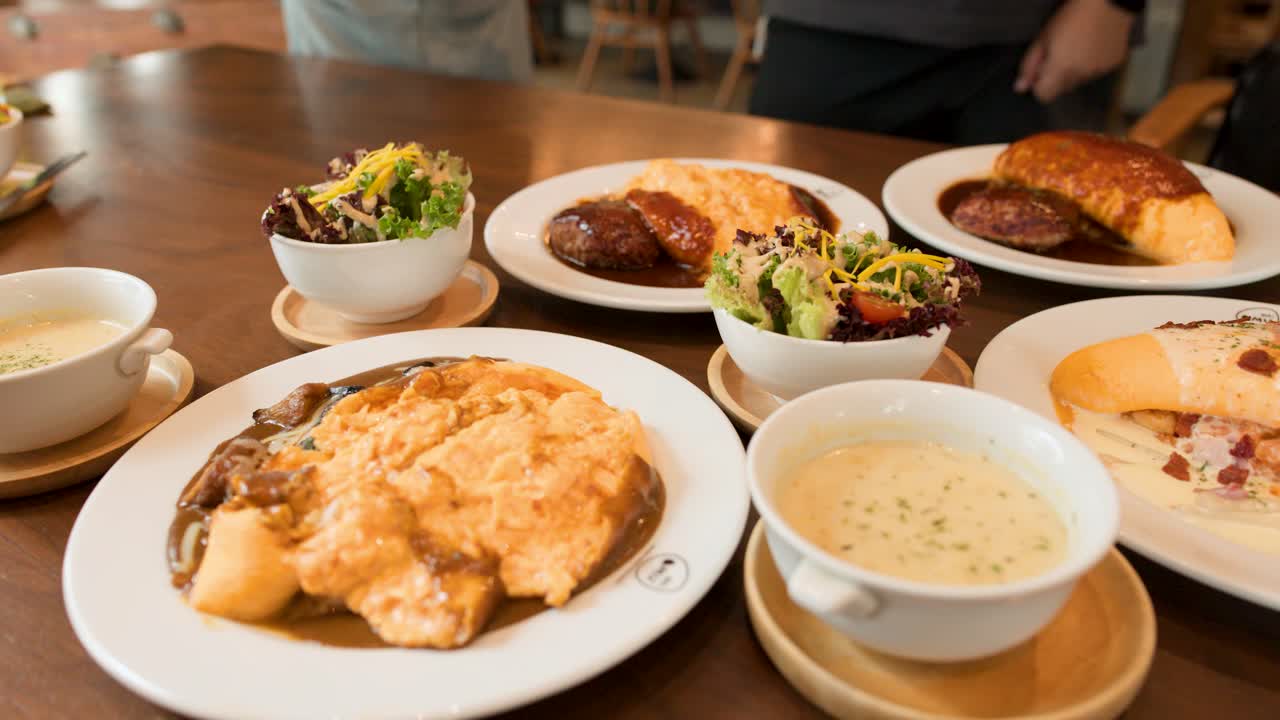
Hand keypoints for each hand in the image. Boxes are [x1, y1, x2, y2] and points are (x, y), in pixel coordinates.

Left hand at [1016, 0, 1135, 102]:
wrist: (1107, 2)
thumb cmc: (1071, 16)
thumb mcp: (1043, 38)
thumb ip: (1029, 66)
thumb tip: (1020, 87)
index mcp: (1061, 71)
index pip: (1044, 96)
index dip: (1039, 84)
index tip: (1041, 70)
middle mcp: (1081, 76)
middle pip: (1061, 90)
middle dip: (1056, 78)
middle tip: (1059, 53)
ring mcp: (1099, 72)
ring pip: (1079, 81)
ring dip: (1075, 71)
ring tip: (1077, 47)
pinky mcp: (1112, 65)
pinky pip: (1096, 72)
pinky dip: (1091, 64)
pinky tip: (1092, 46)